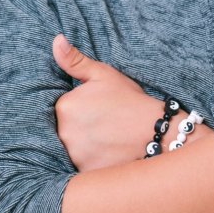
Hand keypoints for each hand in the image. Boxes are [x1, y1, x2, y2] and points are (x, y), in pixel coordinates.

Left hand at [53, 34, 165, 171]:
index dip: (78, 109)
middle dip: (78, 129)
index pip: (61, 109)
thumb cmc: (130, 100)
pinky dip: (89, 162)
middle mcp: (63, 132)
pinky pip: (79, 167)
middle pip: (62, 130)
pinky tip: (106, 154)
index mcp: (64, 106)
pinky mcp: (85, 172)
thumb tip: (56, 40)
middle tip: (102, 126)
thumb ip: (75, 61)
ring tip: (105, 141)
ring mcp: (74, 154)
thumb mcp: (103, 75)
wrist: (157, 131)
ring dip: (82, 147)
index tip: (96, 111)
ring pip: (70, 149)